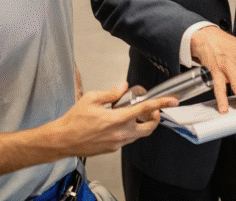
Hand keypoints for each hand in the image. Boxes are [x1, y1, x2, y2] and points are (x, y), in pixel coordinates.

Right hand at [48, 82, 176, 156]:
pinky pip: (128, 139)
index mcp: (117, 119)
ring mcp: (118, 143)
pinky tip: (118, 122)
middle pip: (149, 127)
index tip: (172, 101)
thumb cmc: (74, 120)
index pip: (145, 110)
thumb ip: (111, 93)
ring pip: (139, 134)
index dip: (161, 104)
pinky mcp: (113, 149)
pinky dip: (129, 130)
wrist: (63, 140)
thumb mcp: (92, 99)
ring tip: (130, 113)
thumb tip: (123, 86)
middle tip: (150, 109)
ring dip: (140, 124)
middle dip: (154, 117)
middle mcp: (121, 134)